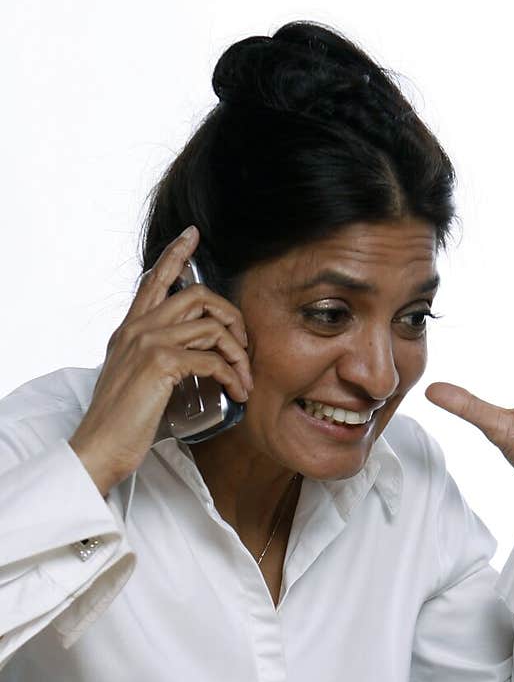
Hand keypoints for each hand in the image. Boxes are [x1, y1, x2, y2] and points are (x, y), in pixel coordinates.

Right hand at [69, 227, 252, 496]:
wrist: (99, 446)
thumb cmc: (119, 421)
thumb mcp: (132, 378)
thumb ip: (153, 359)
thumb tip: (188, 359)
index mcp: (130, 328)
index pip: (154, 279)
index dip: (176, 253)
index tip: (193, 235)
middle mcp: (138, 328)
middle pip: (197, 295)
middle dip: (232, 315)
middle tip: (243, 345)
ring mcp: (149, 342)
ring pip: (212, 326)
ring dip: (239, 354)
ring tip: (245, 378)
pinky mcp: (161, 363)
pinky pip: (213, 358)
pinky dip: (233, 375)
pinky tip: (239, 392)